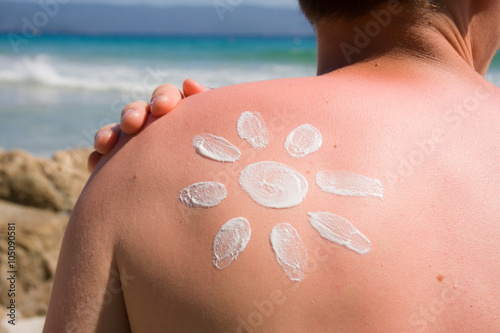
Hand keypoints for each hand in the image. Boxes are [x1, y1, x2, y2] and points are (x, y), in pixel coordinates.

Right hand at [88, 79, 208, 171]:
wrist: (204, 213)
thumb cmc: (219, 169)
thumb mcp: (220, 139)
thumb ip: (211, 112)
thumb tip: (189, 83)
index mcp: (182, 119)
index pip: (170, 99)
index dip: (165, 98)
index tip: (162, 108)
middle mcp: (158, 129)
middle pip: (141, 111)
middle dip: (134, 113)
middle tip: (133, 124)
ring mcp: (137, 147)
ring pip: (118, 131)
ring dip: (112, 132)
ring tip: (107, 144)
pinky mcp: (119, 168)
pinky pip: (103, 157)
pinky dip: (98, 157)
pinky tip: (96, 163)